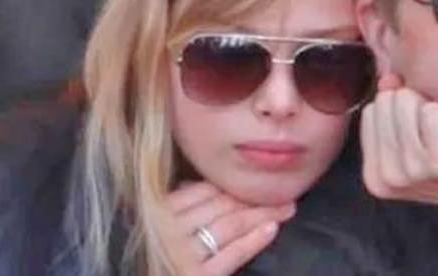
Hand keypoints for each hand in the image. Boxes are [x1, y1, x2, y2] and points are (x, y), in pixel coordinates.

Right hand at [159, 181, 295, 275]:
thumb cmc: (151, 257)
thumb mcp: (152, 226)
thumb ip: (172, 206)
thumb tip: (193, 184)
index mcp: (158, 212)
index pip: (203, 190)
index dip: (234, 184)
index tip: (255, 179)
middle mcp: (170, 229)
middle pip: (222, 204)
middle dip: (254, 196)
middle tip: (283, 190)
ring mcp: (183, 254)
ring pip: (231, 225)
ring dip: (262, 214)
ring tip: (286, 207)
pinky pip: (231, 254)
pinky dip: (252, 241)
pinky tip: (271, 229)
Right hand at [361, 74, 437, 241]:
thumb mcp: (418, 139)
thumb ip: (394, 108)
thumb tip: (389, 78)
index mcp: (376, 175)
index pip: (373, 109)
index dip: (403, 110)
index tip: (426, 133)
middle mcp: (389, 176)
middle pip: (387, 101)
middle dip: (416, 105)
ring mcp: (413, 171)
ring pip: (407, 102)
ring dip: (435, 109)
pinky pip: (432, 112)